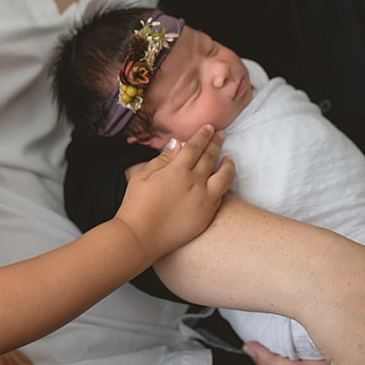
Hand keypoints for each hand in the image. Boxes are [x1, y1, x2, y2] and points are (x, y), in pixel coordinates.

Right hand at [116, 125, 233, 258]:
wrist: (140, 236)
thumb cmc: (136, 205)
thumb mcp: (142, 176)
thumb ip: (162, 159)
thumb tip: (177, 144)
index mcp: (177, 170)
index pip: (195, 147)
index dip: (203, 136)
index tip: (209, 128)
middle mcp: (194, 183)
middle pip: (210, 157)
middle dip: (216, 143)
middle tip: (221, 135)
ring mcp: (204, 200)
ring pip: (224, 177)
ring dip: (228, 165)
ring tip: (229, 158)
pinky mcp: (207, 216)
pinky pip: (221, 196)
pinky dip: (224, 184)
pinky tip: (222, 181)